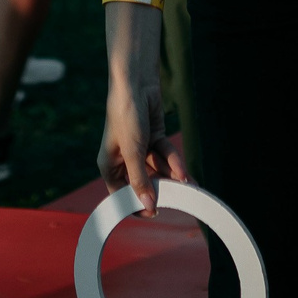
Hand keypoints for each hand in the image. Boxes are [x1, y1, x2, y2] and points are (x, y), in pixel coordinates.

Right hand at [97, 13, 186, 213]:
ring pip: (158, 169)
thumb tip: (147, 206)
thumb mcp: (133, 152)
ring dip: (172, 176)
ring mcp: (140, 149)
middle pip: (144, 182)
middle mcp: (124, 159)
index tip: (154, 213)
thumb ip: (140, 180)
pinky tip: (184, 171)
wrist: (136, 84)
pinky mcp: (154, 138)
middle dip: (161, 188)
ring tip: (187, 184)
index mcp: (110, 165)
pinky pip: (165, 156)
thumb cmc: (125, 116)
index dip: (136, 204)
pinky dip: (174, 162)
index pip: (121, 194)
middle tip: (178, 198)